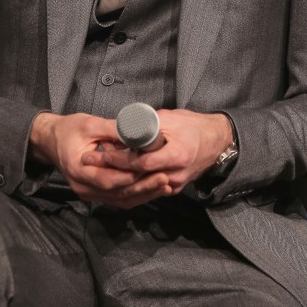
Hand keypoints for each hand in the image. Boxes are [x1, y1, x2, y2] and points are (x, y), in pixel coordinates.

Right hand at [28, 112, 173, 207]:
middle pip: (118, 193)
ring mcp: (88, 193)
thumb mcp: (90, 124)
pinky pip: (117, 198)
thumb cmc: (69, 129)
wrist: (51, 140)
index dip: (132, 177)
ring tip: (165, 186)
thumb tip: (139, 130)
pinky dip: (135, 195)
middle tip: (166, 179)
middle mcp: (83, 187)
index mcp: (79, 169)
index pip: (109, 179)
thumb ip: (114, 129)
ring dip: (143, 194)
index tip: (153, 169)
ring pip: (120, 200)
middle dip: (144, 188)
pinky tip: (152, 190)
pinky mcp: (95, 193)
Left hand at [81, 110, 234, 197]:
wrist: (216, 141)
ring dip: (118, 177)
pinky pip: (148, 189)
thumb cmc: (193, 126)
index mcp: (176, 156)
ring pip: (140, 186)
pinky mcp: (173, 187)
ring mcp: (175, 184)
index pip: (140, 163)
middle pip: (137, 178)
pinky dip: (131, 182)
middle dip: (111, 169)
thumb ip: (147, 124)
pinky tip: (115, 173)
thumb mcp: (170, 118)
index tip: (100, 152)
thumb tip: (122, 125)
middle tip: (90, 160)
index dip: (118, 159)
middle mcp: (175, 175)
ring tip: (98, 166)